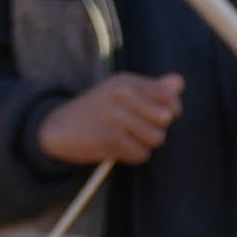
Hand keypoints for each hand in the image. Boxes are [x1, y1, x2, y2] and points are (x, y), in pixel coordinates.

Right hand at [39, 73, 186, 166]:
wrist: (56, 129)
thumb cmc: (95, 110)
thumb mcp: (120, 92)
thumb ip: (153, 88)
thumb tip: (179, 82)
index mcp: (125, 81)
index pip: (168, 96)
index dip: (170, 110)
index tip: (155, 115)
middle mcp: (121, 95)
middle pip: (165, 119)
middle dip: (156, 128)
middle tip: (136, 128)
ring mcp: (116, 117)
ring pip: (156, 138)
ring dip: (145, 143)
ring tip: (126, 138)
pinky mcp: (110, 140)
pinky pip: (141, 154)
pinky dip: (133, 155)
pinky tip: (118, 148)